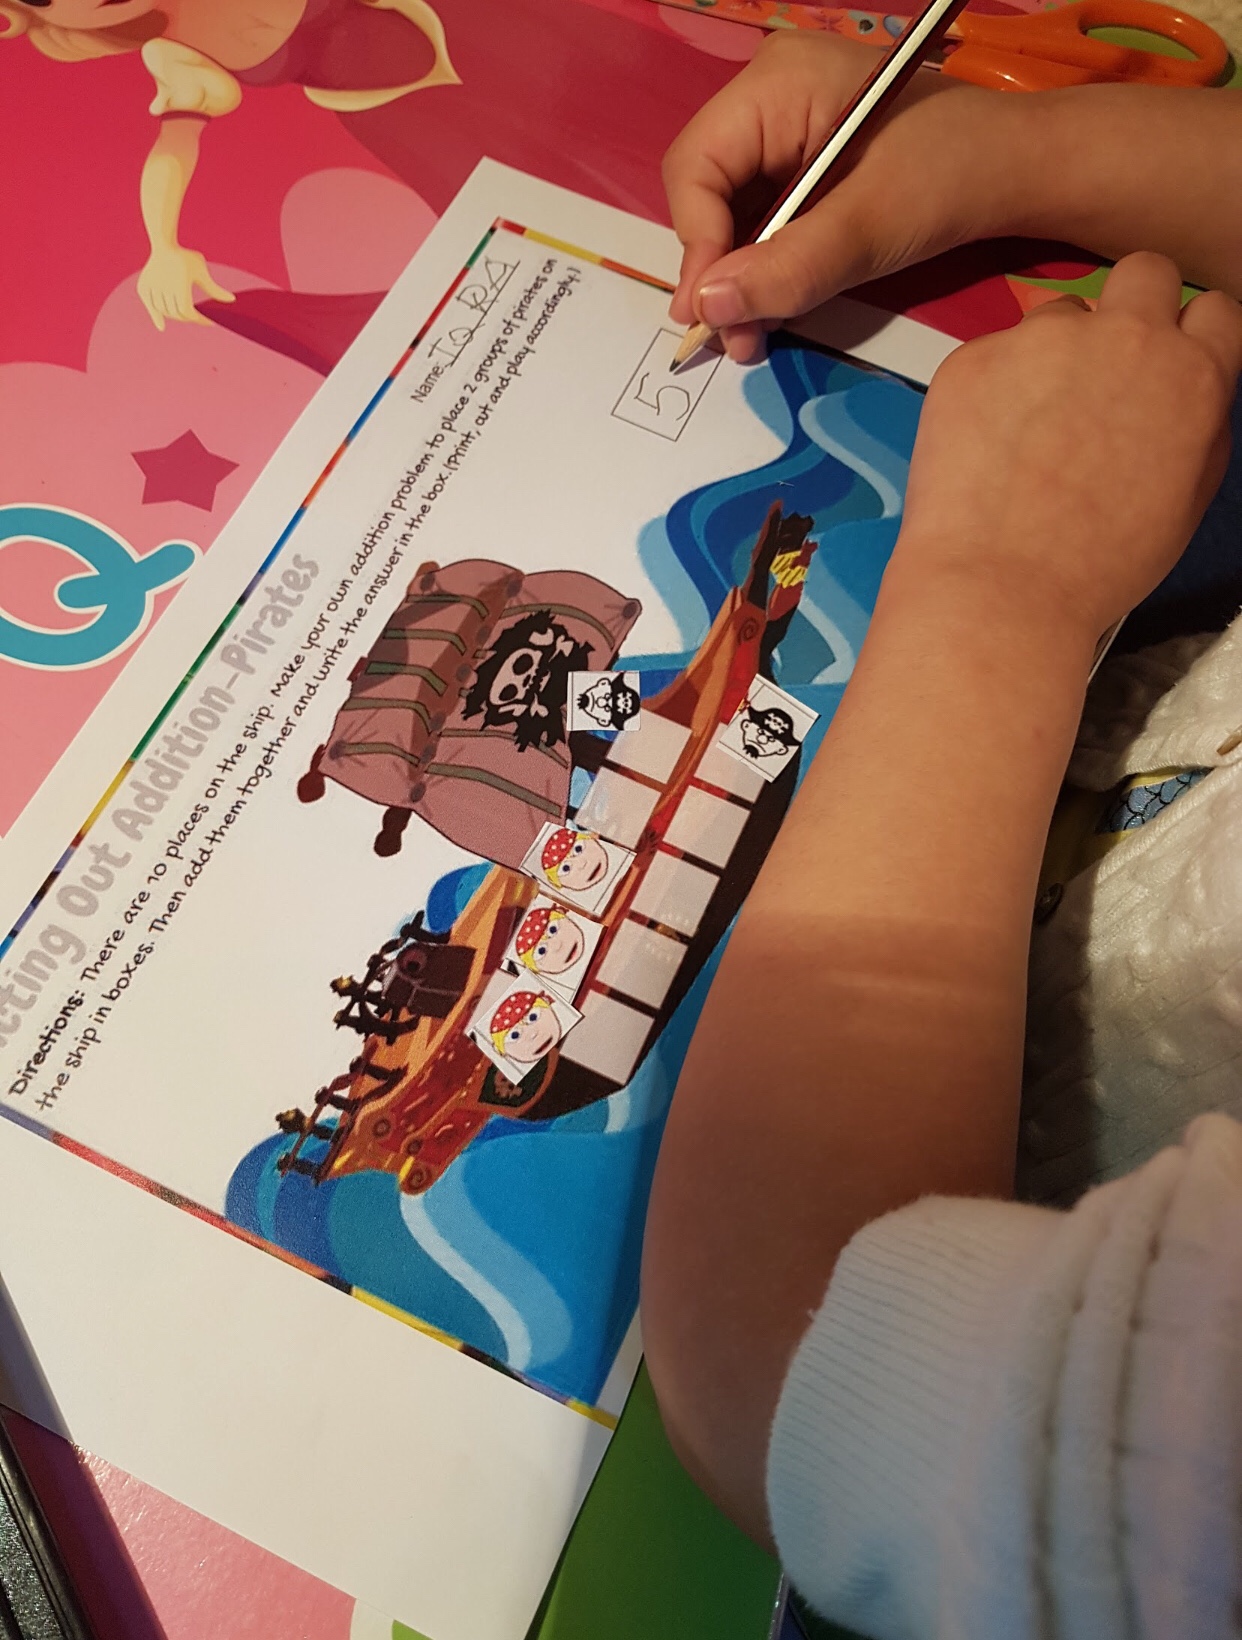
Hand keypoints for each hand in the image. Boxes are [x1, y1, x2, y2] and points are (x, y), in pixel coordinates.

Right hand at [137, 246, 234, 330]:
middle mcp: (164, 290)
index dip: (200, 320)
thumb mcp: (201, 272)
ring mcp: (151, 289)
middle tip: (197, 317)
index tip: (209, 322)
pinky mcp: (143, 288)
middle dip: (189, 318)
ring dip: (175, 314)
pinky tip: (161, 326)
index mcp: (180, 288)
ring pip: (165, 311)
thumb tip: (232, 300)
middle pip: (178, 314)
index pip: (190, 313)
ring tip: (184, 313)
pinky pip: (151, 306)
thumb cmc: (185, 258)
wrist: (163, 244)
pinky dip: (155, 315)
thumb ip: (214, 289)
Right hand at [663, 31, 1031, 360]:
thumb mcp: (870, 228)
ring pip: (727, 213)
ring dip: (736, 279)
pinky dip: (763, 268)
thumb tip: (707, 307)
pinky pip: (759, 219)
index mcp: (777, 83)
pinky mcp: (800, 166)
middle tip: (731, 335)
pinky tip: (772, 307)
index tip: (712, 312)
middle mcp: (767, 98)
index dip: (697, 245)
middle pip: (704, 190)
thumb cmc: (953, 177)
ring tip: (751, 334)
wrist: (1017, 171)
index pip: (695, 166)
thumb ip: (788, 268)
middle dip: (716, 269)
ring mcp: (782, 131)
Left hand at [898, 253, 1241, 637]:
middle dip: (1133, 308)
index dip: (1189, 336)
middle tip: (1103, 367)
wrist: (999, 589)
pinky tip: (983, 445)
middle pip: (1145, 273)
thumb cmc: (1097, 567)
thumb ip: (1198, 427)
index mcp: (1192, 377)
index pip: (1214, 309)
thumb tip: (1189, 390)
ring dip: (1054, 352)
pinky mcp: (974, 356)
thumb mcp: (1184, 501)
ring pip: (1060, 312)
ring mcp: (1044, 340)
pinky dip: (992, 386)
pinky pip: (992, 351)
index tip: (1166, 362)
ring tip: (1030, 427)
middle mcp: (1126, 339)